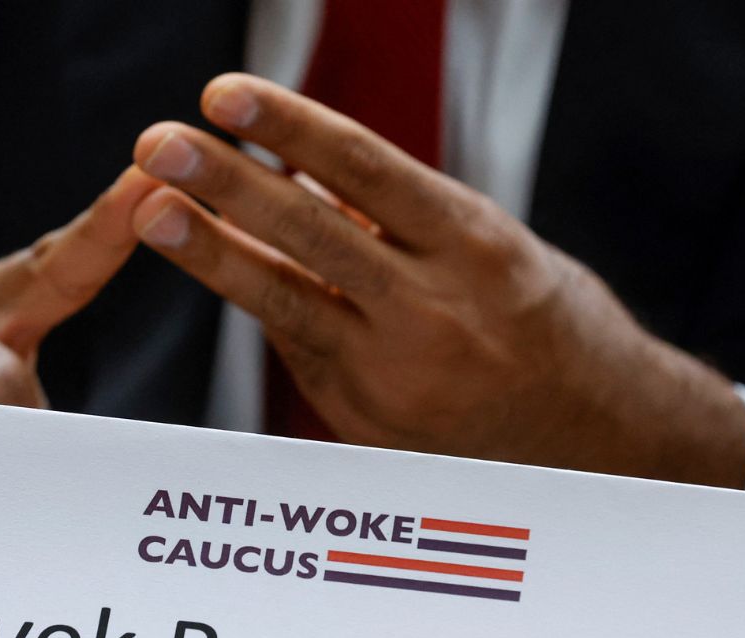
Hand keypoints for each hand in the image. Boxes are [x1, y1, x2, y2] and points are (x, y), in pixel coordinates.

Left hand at [129, 74, 744, 487]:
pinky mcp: (365, 419)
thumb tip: (301, 178)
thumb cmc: (536, 318)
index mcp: (474, 244)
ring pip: (285, 300)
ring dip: (211, 252)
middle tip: (159, 144)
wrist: (591, 435)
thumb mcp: (484, 244)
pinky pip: (297, 345)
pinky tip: (214, 260)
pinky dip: (258, 298)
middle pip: (311, 234)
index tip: (224, 94)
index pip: (366, 168)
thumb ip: (394, 215)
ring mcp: (396, 373)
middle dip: (226, 185)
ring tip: (153, 210)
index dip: (289, 125)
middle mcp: (435, 309)